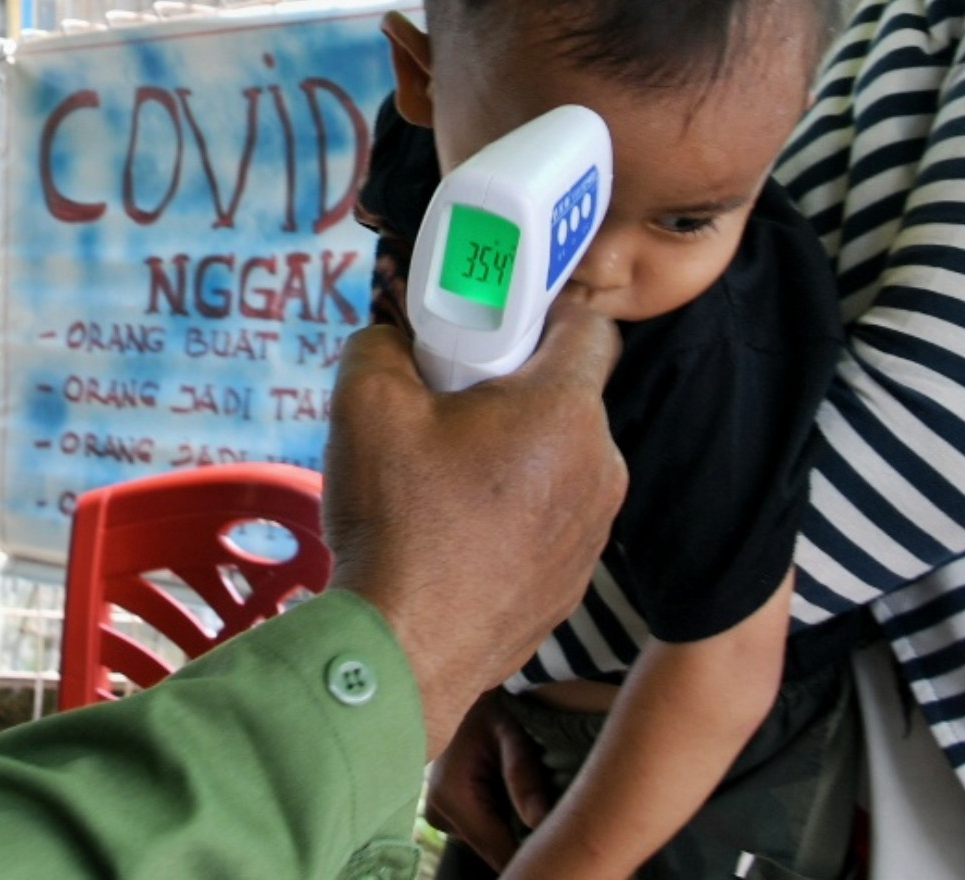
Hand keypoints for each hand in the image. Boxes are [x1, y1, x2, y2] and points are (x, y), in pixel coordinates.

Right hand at [320, 307, 622, 755]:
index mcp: (564, 411)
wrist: (402, 653)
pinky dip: (513, 513)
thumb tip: (395, 336)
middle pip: (567, 396)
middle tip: (447, 401)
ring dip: (514, 454)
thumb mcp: (365, 401)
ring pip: (560, 461)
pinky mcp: (573, 583)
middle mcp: (598, 468)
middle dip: (512, 387)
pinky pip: (550, 521)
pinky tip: (455, 533)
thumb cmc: (395, 521)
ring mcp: (592, 533)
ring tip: (442, 476)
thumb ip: (383, 342)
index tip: (493, 323)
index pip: (591, 326)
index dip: (543, 311)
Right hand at [427, 691, 556, 870]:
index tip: (560, 842)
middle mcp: (438, 813)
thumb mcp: (510, 731)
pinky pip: (481, 830)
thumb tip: (541, 822)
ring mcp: (438, 816)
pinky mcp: (443, 814)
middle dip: (524, 837)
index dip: (531, 851)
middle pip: (494, 848)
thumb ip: (523, 775)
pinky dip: (500, 820)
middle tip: (552, 814)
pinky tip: (510, 796)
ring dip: (511, 828)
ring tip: (530, 796)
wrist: (456, 690)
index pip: (498, 849)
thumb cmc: (488, 705)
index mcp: (452, 795)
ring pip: (488, 841)